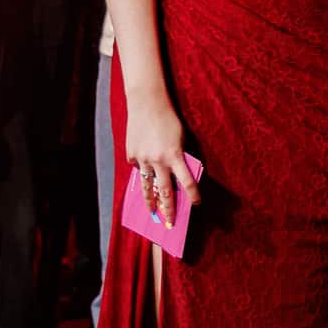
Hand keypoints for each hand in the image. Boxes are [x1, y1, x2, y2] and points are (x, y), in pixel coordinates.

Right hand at [124, 92, 197, 228]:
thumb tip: (177, 176)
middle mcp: (158, 160)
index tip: (196, 204)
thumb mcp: (180, 139)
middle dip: (168, 209)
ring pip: (147, 186)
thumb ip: (179, 157)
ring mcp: (142, 158)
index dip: (193, 195)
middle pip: (164, 191)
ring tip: (152, 212)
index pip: (187, 181)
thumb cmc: (169, 119)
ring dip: (150, 201)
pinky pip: (137, 168)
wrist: (146, 104)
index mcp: (174, 155)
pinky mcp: (131, 154)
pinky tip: (144, 172)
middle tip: (169, 224)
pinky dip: (142, 171)